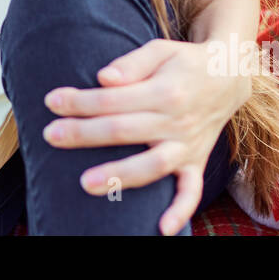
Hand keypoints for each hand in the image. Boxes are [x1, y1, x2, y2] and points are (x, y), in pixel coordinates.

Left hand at [39, 39, 251, 235]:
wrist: (228, 78)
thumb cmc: (184, 62)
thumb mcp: (161, 50)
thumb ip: (131, 63)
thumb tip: (102, 78)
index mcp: (166, 90)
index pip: (115, 99)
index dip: (81, 101)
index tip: (51, 102)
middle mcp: (178, 121)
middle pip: (125, 131)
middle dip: (84, 134)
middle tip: (50, 136)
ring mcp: (188, 145)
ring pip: (153, 166)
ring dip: (119, 175)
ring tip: (84, 183)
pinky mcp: (196, 162)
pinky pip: (192, 191)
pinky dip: (180, 211)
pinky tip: (161, 229)